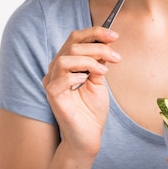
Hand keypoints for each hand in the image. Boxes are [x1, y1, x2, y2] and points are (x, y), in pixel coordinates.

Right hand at [42, 27, 121, 156]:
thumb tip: (106, 43)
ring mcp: (52, 82)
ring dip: (89, 61)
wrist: (88, 135)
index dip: (94, 33)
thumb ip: (99, 62)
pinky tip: (87, 81)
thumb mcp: (99, 80)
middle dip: (98, 47)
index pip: (75, 39)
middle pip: (72, 45)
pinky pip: (61, 78)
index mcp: (67, 63)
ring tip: (103, 71)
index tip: (114, 35)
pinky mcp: (52, 95)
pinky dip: (77, 76)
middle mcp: (56, 70)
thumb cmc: (92, 109)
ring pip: (65, 58)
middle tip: (115, 57)